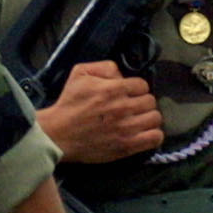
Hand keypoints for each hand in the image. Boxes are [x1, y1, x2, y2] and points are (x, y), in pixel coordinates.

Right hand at [38, 60, 163, 162]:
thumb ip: (103, 67)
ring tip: (137, 120)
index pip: (142, 85)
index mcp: (113, 89)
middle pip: (150, 101)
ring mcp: (127, 128)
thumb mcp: (79, 74)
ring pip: (155, 118)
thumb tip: (121, 74)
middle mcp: (123, 108)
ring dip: (148, 118)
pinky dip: (153, 135)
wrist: (58, 134)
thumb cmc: (69, 104)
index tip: (128, 93)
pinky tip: (143, 133)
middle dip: (141, 102)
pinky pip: (155, 138)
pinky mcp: (127, 146)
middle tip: (131, 107)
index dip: (135, 88)